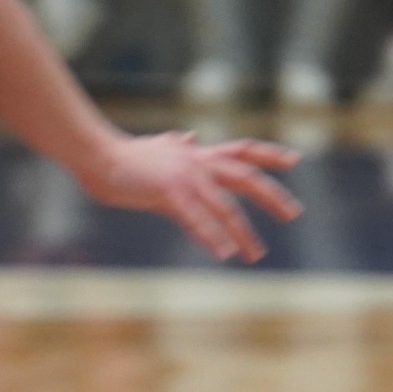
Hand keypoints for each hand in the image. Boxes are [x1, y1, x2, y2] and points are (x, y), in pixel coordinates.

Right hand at [78, 132, 301, 262]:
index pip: (243, 149)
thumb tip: (189, 136)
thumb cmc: (125, 155)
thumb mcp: (159, 148)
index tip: (296, 160)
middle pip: (246, 177)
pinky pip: (195, 219)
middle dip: (272, 196)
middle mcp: (198, 162)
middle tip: (294, 214)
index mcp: (199, 153)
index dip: (270, 153)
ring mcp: (185, 177)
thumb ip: (178, 145)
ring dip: (242, 233)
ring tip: (255, 255)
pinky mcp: (167, 193)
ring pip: (224, 207)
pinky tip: (224, 253)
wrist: (96, 154)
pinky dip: (211, 236)